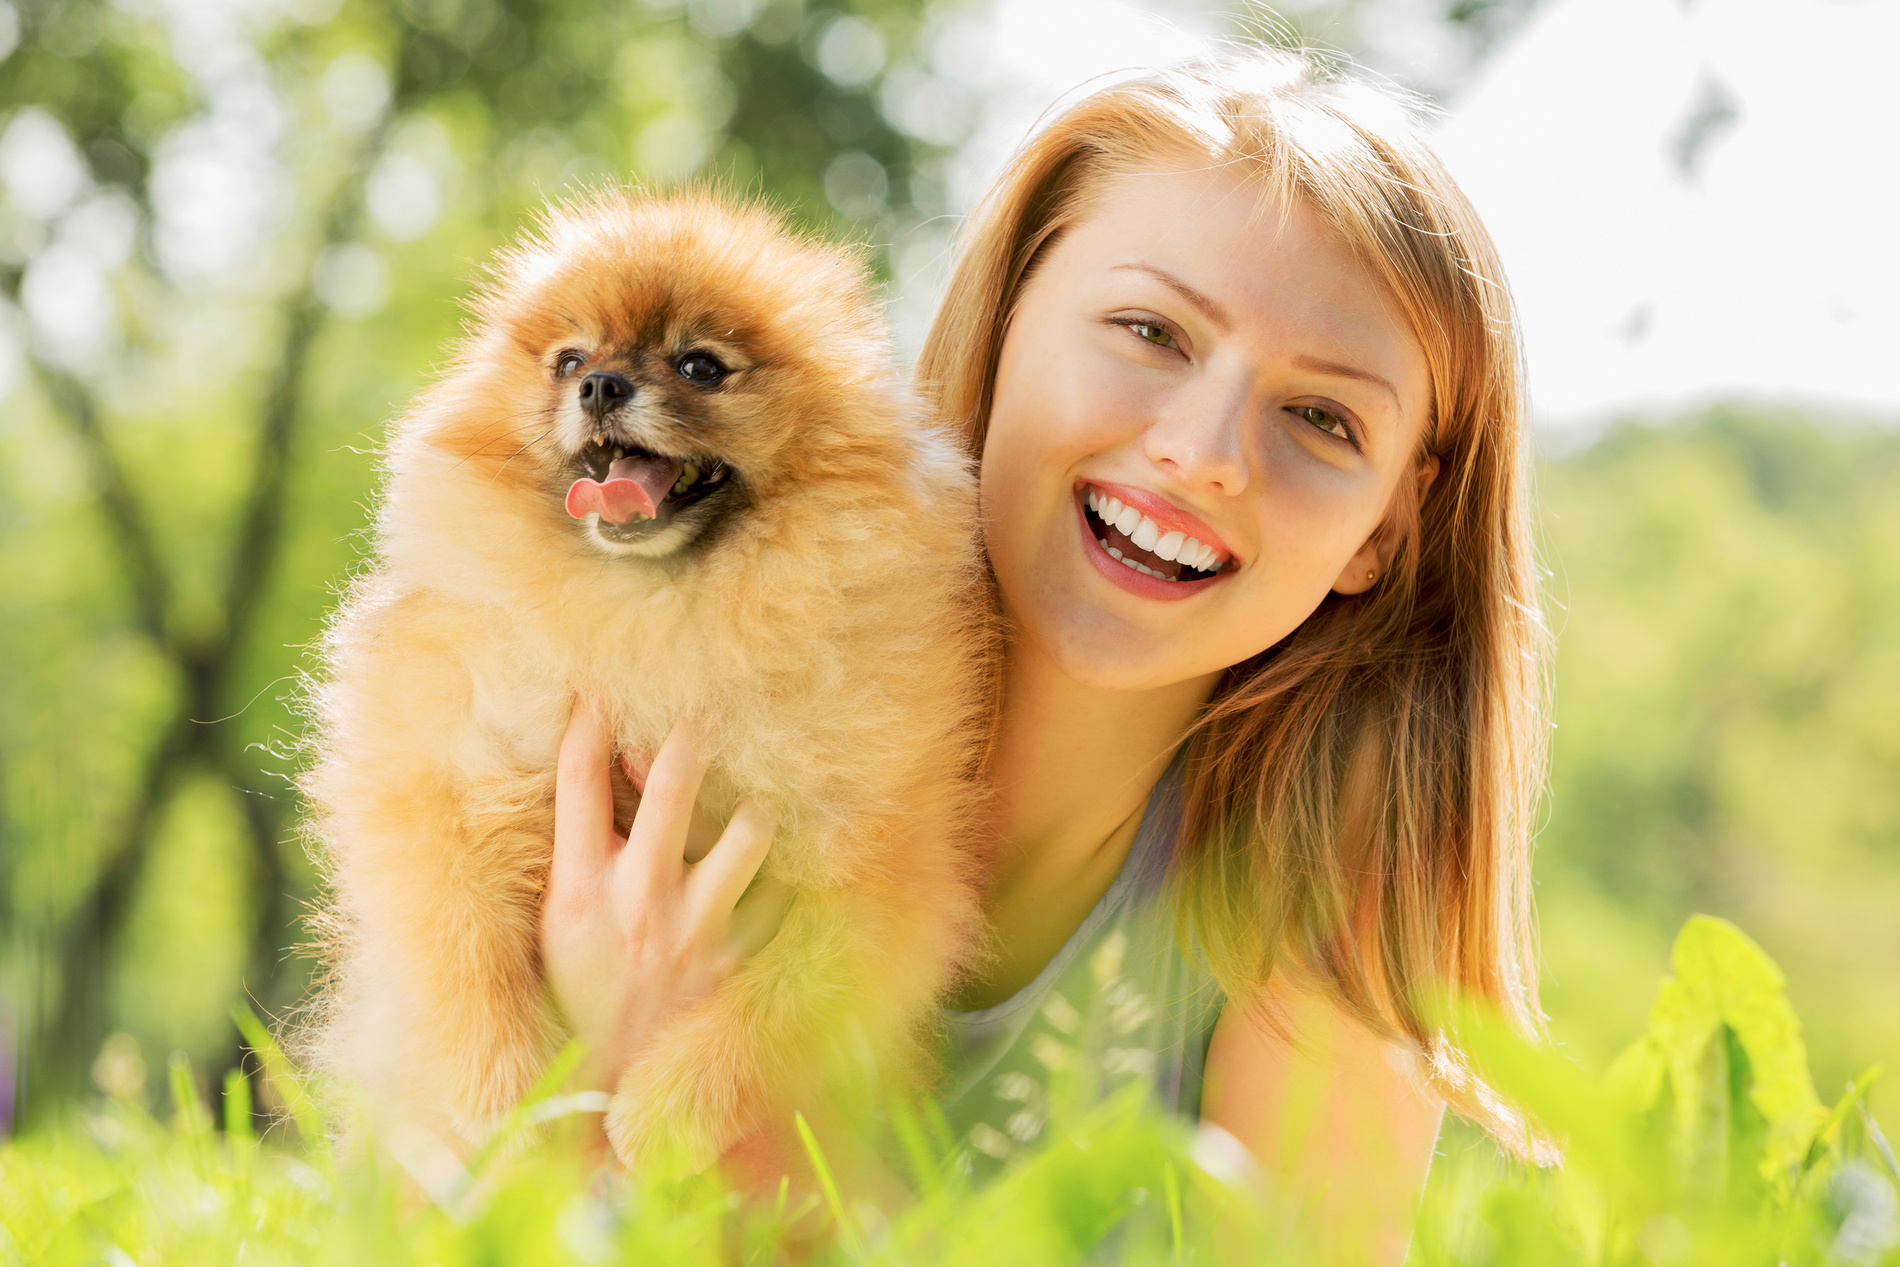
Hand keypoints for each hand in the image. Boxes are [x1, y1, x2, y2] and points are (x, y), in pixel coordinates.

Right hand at [539, 699, 790, 1105]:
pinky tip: (799, 850)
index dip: (588, 720)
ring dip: (756, 803)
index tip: (600, 681)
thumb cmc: (575, 999)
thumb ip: (577, 855)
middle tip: (708, 695)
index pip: (577, 781)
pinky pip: (785, 894)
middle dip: (689, 731)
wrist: (606, 1096)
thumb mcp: (553, 927)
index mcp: (578, 890)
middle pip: (669, 786)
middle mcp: (639, 901)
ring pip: (749, 832)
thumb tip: (598, 780)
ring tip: (763, 785)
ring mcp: (696, 929)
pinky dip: (791, 872)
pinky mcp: (742, 961)